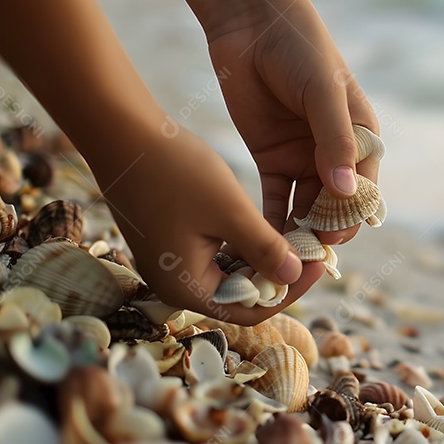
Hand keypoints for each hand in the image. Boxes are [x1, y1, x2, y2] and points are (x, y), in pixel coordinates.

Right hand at [98, 127, 314, 325]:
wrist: (123, 134)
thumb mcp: (230, 211)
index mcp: (187, 288)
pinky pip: (218, 255)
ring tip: (299, 237)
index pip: (250, 309)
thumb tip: (295, 275)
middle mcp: (176, 284)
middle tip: (315, 250)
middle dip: (279, 274)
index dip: (290, 290)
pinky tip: (270, 225)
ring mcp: (172, 263)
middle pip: (242, 295)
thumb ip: (264, 248)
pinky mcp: (174, 242)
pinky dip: (245, 245)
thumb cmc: (175, 172)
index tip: (320, 263)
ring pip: (233, 274)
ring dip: (264, 258)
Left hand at [206, 0, 380, 246]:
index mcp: (362, 137)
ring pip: (308, 209)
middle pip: (337, 206)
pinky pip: (278, 201)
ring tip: (281, 255)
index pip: (364, 188)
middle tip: (304, 254)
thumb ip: (335, 141)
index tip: (332, 238)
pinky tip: (262, 241)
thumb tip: (347, 192)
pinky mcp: (273, 160)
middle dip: (325, 232)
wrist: (252, 24)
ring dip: (299, 232)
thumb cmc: (300, 50)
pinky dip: (273, 221)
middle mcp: (336, 154)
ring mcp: (304, 159)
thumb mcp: (322, 93)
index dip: (350, 216)